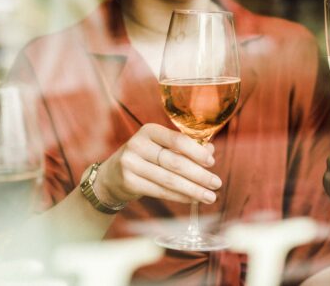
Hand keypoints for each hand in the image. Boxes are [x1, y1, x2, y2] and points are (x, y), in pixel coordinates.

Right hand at [94, 123, 221, 206]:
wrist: (113, 175)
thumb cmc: (146, 157)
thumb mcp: (161, 146)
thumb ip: (185, 147)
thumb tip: (210, 151)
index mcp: (149, 130)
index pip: (177, 140)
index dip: (196, 152)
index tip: (212, 162)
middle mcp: (138, 145)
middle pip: (175, 162)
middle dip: (199, 175)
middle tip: (216, 183)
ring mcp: (131, 164)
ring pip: (169, 179)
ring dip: (193, 189)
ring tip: (210, 196)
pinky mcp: (129, 182)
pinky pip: (160, 191)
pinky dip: (180, 196)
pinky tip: (192, 199)